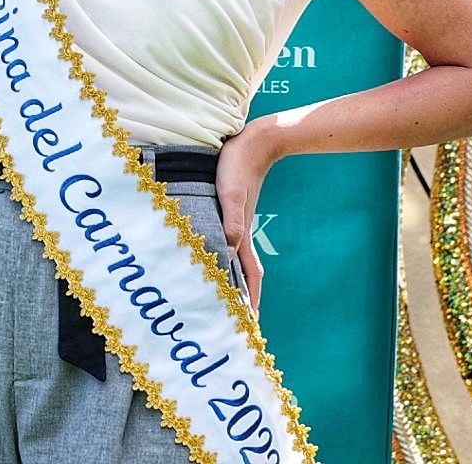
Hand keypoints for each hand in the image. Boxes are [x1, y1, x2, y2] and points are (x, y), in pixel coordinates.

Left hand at [215, 117, 278, 309]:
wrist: (255, 143)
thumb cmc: (238, 166)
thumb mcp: (229, 192)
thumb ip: (230, 219)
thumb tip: (230, 249)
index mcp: (241, 236)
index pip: (249, 278)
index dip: (250, 302)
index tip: (249, 328)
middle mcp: (241, 235)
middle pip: (245, 276)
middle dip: (244, 301)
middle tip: (238, 326)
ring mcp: (237, 225)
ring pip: (237, 263)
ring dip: (234, 283)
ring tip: (227, 303)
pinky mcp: (231, 214)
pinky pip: (229, 246)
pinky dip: (226, 261)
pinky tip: (217, 262)